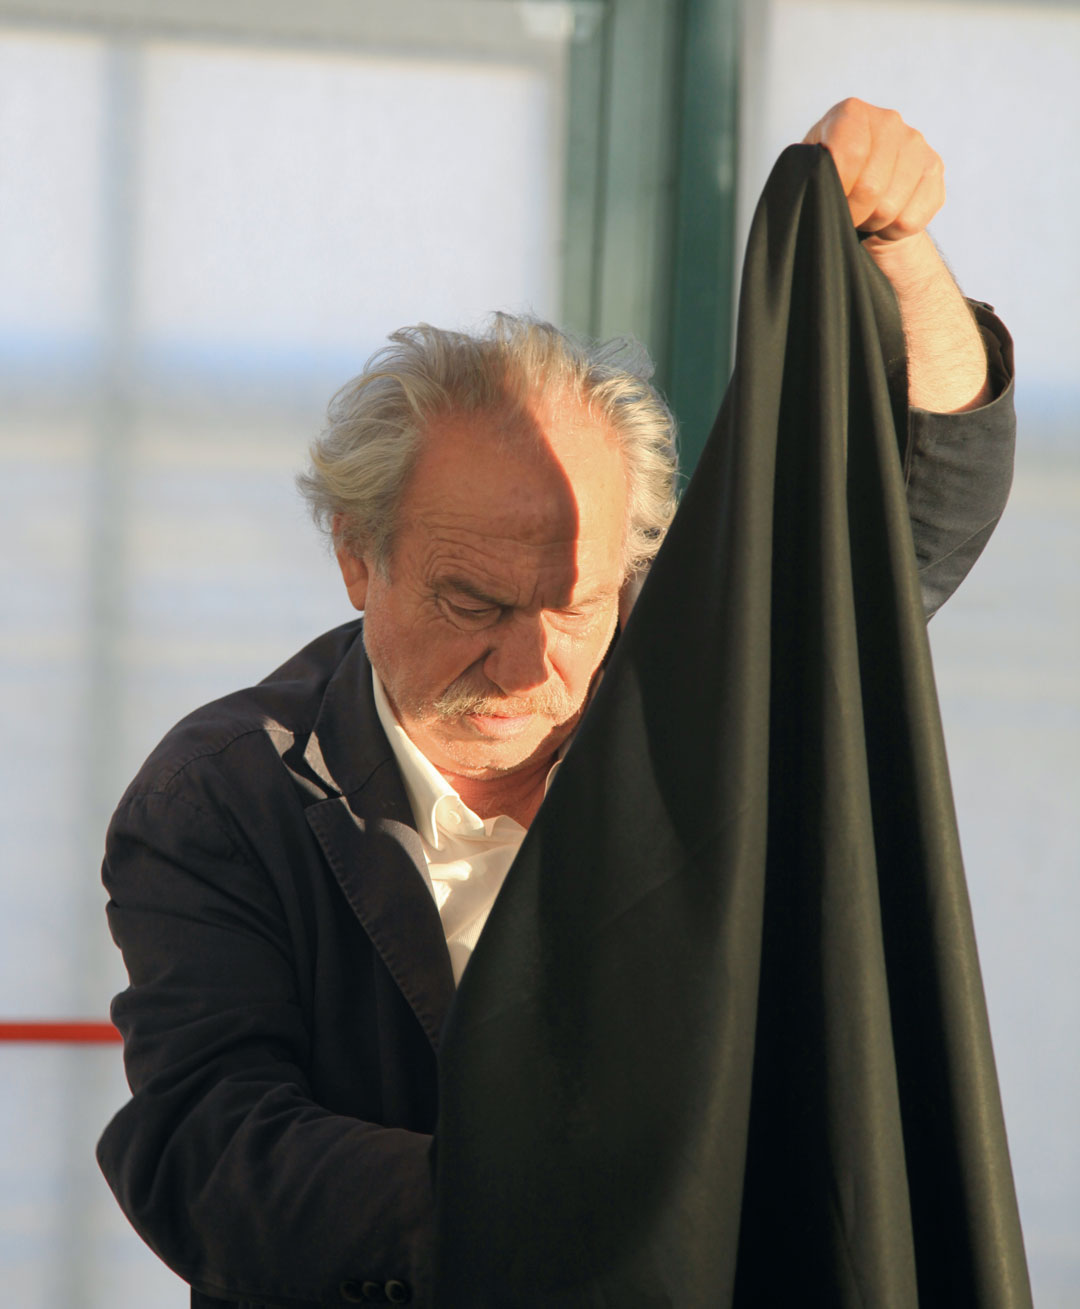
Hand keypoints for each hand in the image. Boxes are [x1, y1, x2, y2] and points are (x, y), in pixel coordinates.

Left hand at [802, 98, 944, 243]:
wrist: (862, 200)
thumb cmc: (828, 185)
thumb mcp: (810, 173)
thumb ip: (814, 173)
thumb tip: (822, 185)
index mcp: (851, 113)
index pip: (850, 155)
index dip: (837, 189)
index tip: (828, 200)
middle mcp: (888, 121)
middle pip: (871, 187)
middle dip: (853, 212)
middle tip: (846, 213)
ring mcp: (916, 144)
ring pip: (891, 208)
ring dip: (872, 223)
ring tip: (865, 215)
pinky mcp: (934, 170)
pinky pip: (910, 219)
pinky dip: (892, 231)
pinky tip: (885, 218)